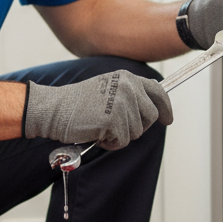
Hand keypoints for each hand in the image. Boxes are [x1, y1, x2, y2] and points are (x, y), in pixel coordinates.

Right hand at [23, 70, 172, 150]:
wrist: (54, 108)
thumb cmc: (76, 103)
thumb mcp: (108, 90)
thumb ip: (129, 95)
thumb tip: (150, 112)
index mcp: (128, 78)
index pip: (158, 92)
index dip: (165, 108)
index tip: (167, 120)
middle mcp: (129, 88)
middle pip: (151, 117)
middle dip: (137, 127)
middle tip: (116, 126)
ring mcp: (123, 104)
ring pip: (137, 132)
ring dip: (120, 136)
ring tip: (101, 126)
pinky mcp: (115, 121)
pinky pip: (123, 142)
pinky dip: (110, 143)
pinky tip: (97, 133)